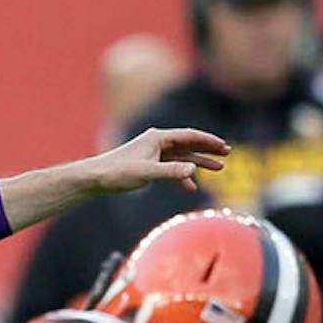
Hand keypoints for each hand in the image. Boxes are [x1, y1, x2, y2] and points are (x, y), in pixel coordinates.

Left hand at [77, 127, 229, 195]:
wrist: (95, 179)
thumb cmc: (117, 173)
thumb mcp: (146, 173)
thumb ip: (171, 172)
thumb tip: (193, 170)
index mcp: (158, 138)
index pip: (189, 136)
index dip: (208, 141)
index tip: (224, 147)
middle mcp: (157, 142)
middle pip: (189, 143)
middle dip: (208, 149)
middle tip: (227, 154)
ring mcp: (154, 153)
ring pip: (182, 156)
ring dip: (199, 162)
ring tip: (218, 168)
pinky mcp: (149, 165)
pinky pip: (171, 168)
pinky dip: (182, 175)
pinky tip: (191, 186)